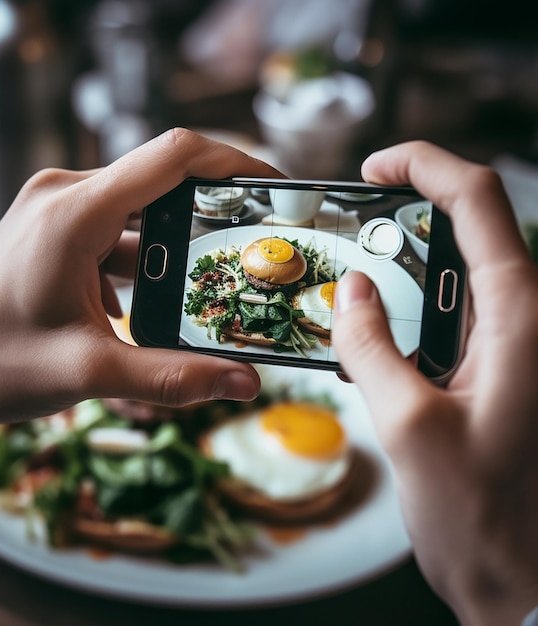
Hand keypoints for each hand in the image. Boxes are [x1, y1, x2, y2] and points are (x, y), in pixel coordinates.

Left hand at [0, 129, 280, 436]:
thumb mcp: (86, 373)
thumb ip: (170, 377)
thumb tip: (242, 382)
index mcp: (74, 212)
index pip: (171, 156)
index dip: (232, 164)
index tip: (272, 187)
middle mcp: (66, 194)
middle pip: (162, 180)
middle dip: (213, 212)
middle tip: (251, 248)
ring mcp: (59, 208)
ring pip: (141, 207)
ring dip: (177, 240)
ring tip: (211, 279)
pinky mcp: (57, 227)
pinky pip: (118, 227)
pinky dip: (147, 254)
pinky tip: (159, 295)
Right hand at [332, 141, 537, 624]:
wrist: (524, 582)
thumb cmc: (483, 518)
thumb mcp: (410, 429)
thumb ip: (371, 351)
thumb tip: (351, 295)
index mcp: (523, 321)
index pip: (479, 203)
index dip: (425, 168)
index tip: (376, 167)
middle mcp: (526, 322)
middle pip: (470, 229)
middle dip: (407, 214)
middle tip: (353, 226)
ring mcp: (512, 347)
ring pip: (457, 274)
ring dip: (404, 267)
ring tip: (353, 283)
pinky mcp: (496, 371)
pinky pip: (450, 316)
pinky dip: (409, 309)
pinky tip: (372, 334)